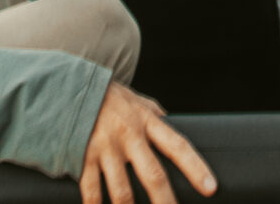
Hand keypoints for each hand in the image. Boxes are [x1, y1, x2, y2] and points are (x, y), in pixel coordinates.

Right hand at [80, 82, 215, 203]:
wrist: (69, 87)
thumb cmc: (110, 98)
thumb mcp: (138, 101)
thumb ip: (156, 117)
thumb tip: (174, 129)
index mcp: (147, 122)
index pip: (178, 146)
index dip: (196, 168)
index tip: (210, 188)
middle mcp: (128, 136)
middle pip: (153, 175)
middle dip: (165, 201)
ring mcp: (105, 148)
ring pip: (122, 191)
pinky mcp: (83, 157)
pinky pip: (92, 191)